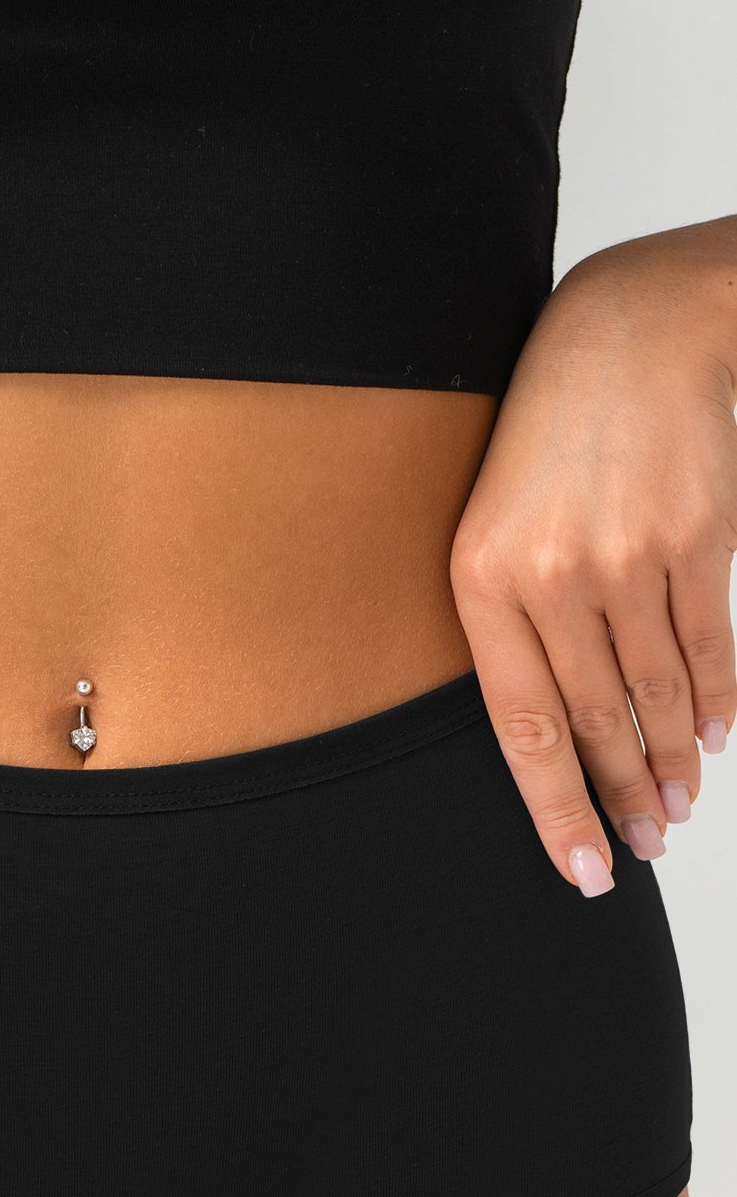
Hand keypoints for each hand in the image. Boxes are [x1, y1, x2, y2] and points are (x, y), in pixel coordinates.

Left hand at [450, 222, 736, 893]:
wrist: (633, 329)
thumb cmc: (554, 436)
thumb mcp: (495, 522)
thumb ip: (511, 621)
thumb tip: (552, 728)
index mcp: (483, 581)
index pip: (521, 725)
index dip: (554, 806)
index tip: (580, 867)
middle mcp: (552, 577)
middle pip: (594, 722)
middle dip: (620, 798)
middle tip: (640, 849)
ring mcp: (628, 558)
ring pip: (657, 694)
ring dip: (672, 761)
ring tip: (677, 808)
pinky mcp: (697, 537)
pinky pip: (710, 646)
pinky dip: (719, 702)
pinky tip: (717, 739)